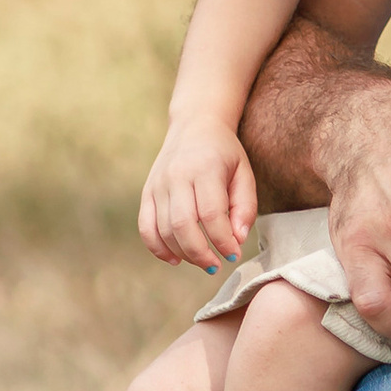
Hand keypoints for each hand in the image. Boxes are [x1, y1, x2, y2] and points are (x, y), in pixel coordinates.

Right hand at [140, 121, 256, 268]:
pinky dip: (157, 248)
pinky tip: (175, 259)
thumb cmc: (224, 153)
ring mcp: (158, 184)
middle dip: (200, 253)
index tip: (233, 254)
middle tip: (216, 265)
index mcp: (204, 168)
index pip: (211, 214)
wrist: (194, 125)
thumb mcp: (244, 173)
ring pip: (163, 229)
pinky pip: (145, 226)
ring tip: (203, 261)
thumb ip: (245, 207)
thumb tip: (236, 240)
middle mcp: (176, 176)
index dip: (222, 240)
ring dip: (183, 253)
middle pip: (183, 225)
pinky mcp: (147, 192)